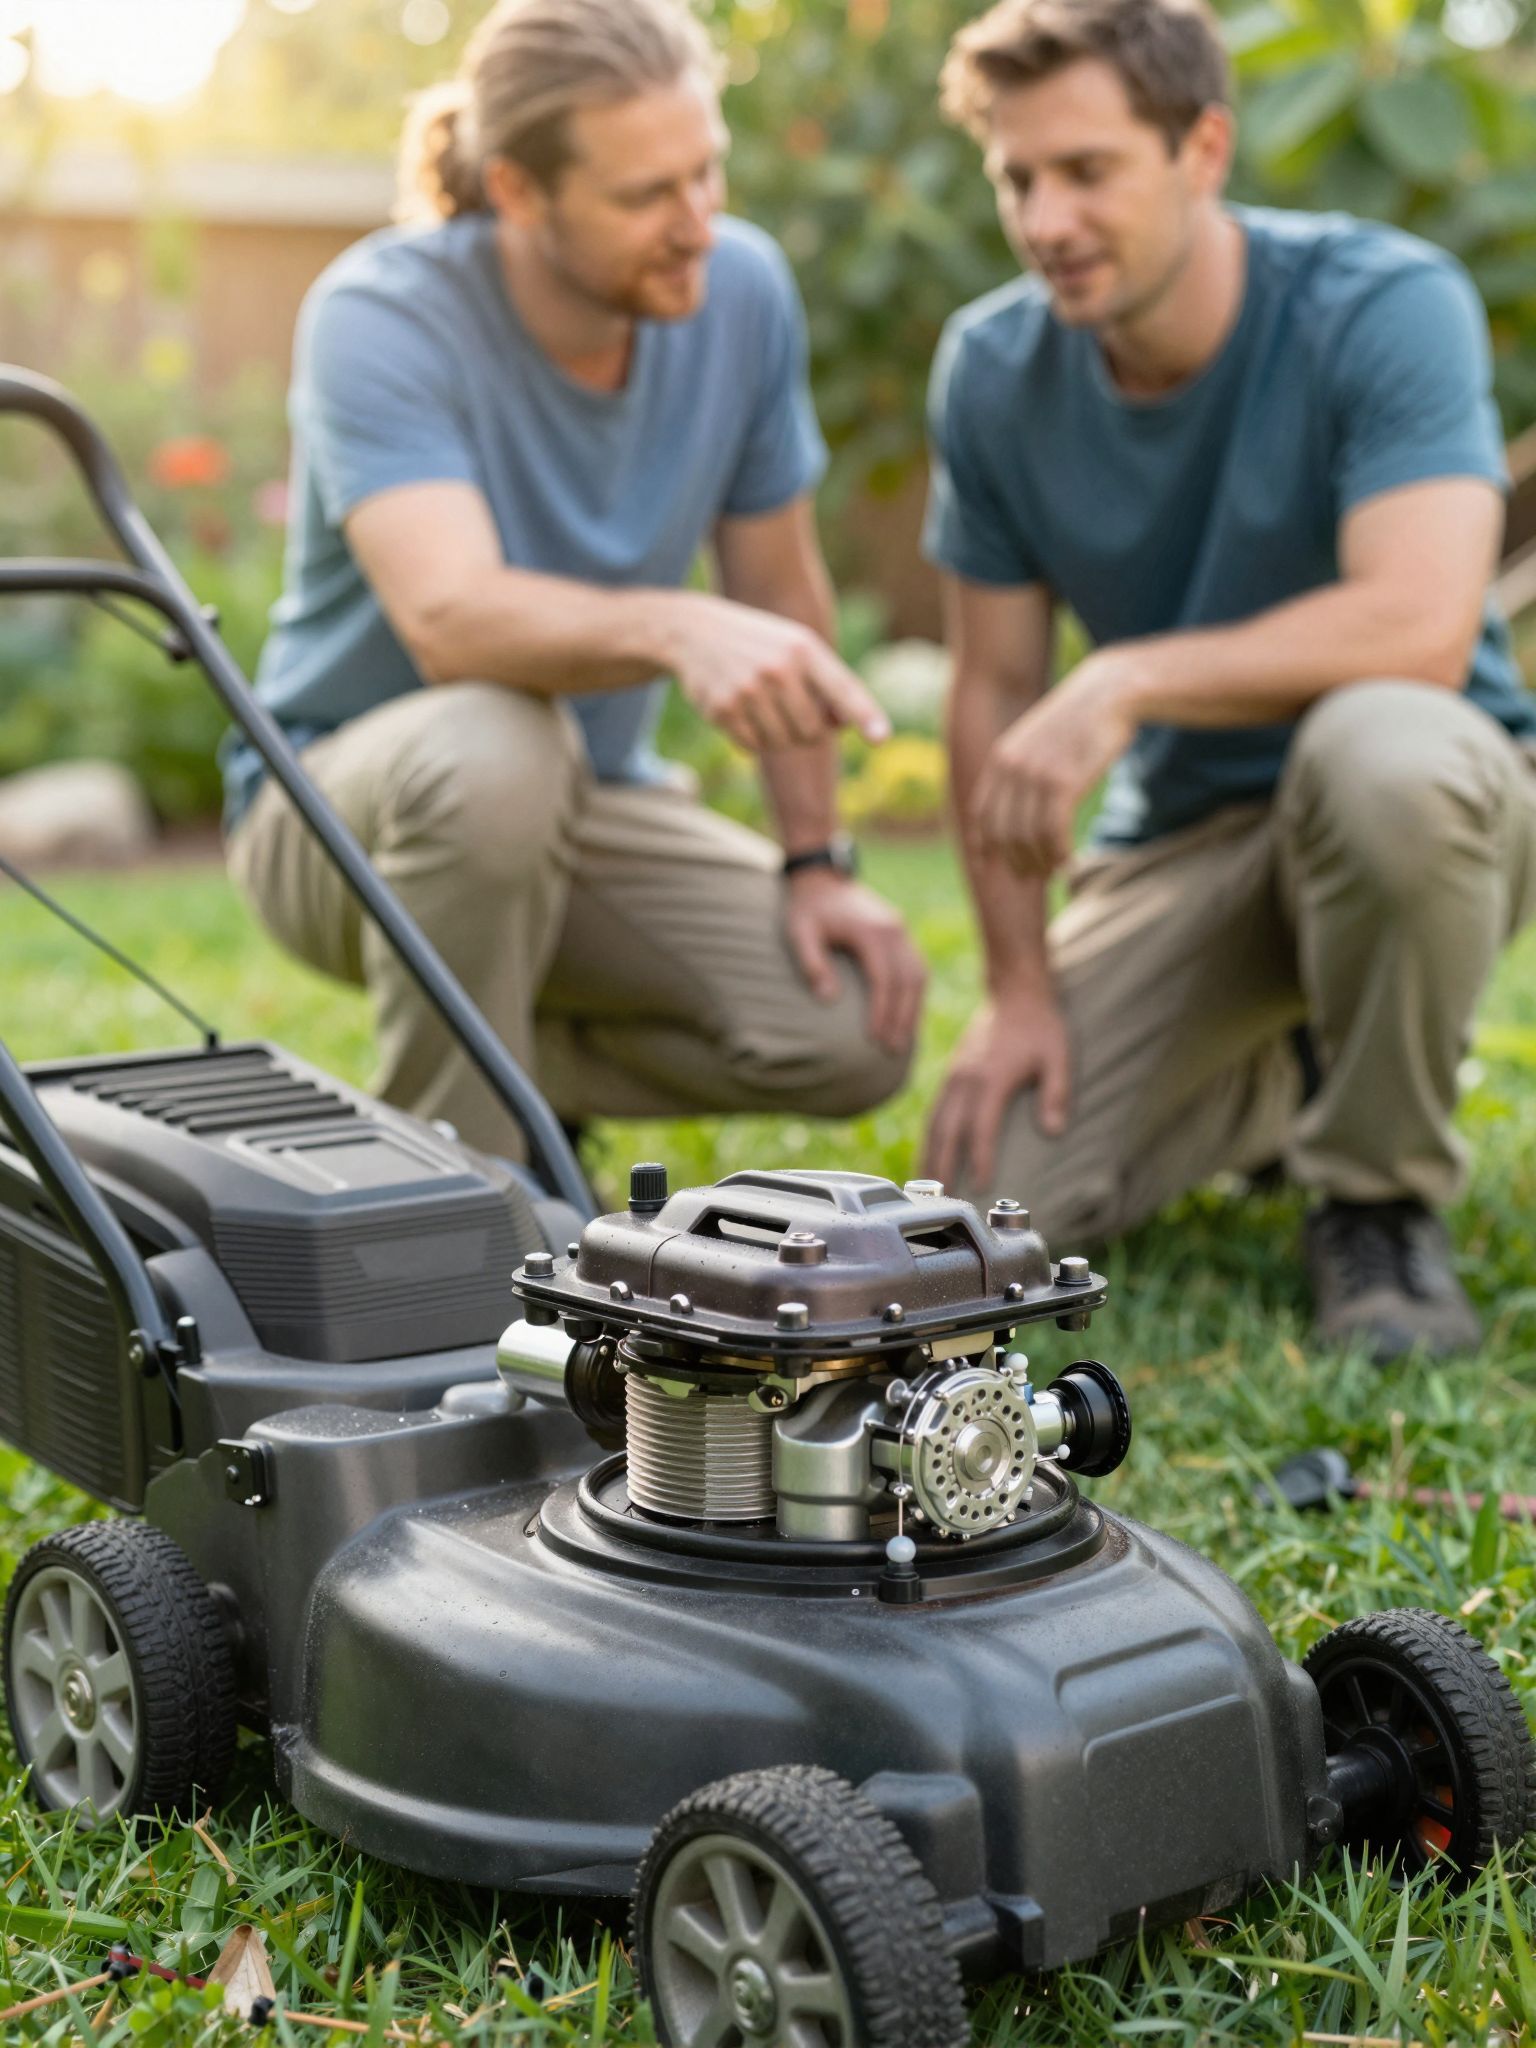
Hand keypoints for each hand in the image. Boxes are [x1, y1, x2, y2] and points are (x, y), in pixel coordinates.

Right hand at [667, 595, 890, 752]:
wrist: (695, 632)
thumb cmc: (761, 644)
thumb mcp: (797, 648)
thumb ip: (827, 684)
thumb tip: (843, 727)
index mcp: (805, 649)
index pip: (843, 689)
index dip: (865, 716)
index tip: (882, 739)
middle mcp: (778, 669)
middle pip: (813, 732)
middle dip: (808, 731)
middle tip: (792, 710)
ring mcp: (748, 690)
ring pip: (783, 744)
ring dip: (780, 737)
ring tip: (766, 709)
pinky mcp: (722, 710)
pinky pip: (753, 747)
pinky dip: (754, 739)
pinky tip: (744, 714)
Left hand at [784, 869, 926, 1056]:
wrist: (822, 879)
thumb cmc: (807, 909)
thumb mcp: (799, 932)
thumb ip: (812, 963)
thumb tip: (829, 1000)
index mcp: (871, 931)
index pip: (883, 978)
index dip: (881, 1011)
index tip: (874, 1038)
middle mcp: (893, 930)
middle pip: (908, 980)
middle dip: (902, 1018)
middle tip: (893, 1050)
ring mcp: (901, 931)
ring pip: (919, 975)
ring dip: (914, 1009)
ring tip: (903, 1041)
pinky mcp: (902, 934)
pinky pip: (917, 968)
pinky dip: (915, 994)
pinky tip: (907, 1016)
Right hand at [924, 987, 1070, 1193]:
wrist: (1015, 993)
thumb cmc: (1041, 1026)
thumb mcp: (1058, 1056)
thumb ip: (1056, 1093)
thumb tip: (1054, 1131)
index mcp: (991, 1078)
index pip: (981, 1127)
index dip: (980, 1158)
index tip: (981, 1185)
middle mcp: (966, 1080)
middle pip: (947, 1131)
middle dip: (943, 1167)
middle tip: (941, 1200)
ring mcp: (955, 1077)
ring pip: (934, 1123)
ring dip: (928, 1156)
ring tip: (925, 1186)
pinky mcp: (952, 1075)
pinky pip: (934, 1112)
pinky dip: (929, 1137)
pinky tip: (929, 1156)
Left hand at [971, 650, 1141, 875]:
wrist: (1108, 693)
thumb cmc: (1076, 721)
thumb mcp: (1036, 740)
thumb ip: (1020, 768)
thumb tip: (1012, 805)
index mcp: (1000, 758)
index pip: (982, 814)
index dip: (983, 845)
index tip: (989, 866)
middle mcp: (1012, 768)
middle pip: (1003, 832)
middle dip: (1015, 861)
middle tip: (1032, 877)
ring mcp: (1036, 775)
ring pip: (1028, 837)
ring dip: (1040, 861)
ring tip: (1053, 870)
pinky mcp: (1064, 782)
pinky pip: (1053, 832)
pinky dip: (1059, 853)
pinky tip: (1068, 861)